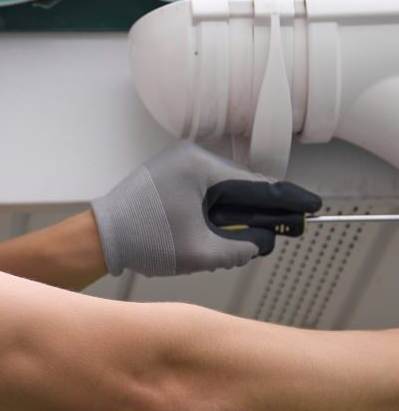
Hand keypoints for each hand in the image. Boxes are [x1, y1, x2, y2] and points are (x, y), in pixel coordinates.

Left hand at [90, 142, 321, 276]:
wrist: (100, 238)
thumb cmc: (143, 241)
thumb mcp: (201, 252)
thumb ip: (240, 248)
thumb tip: (262, 243)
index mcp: (198, 166)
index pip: (255, 185)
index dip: (286, 200)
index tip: (311, 206)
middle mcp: (188, 158)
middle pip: (239, 187)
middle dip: (260, 212)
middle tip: (290, 227)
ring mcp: (176, 166)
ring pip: (221, 192)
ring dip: (234, 216)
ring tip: (247, 239)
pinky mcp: (167, 179)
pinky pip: (203, 194)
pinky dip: (215, 213)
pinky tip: (220, 233)